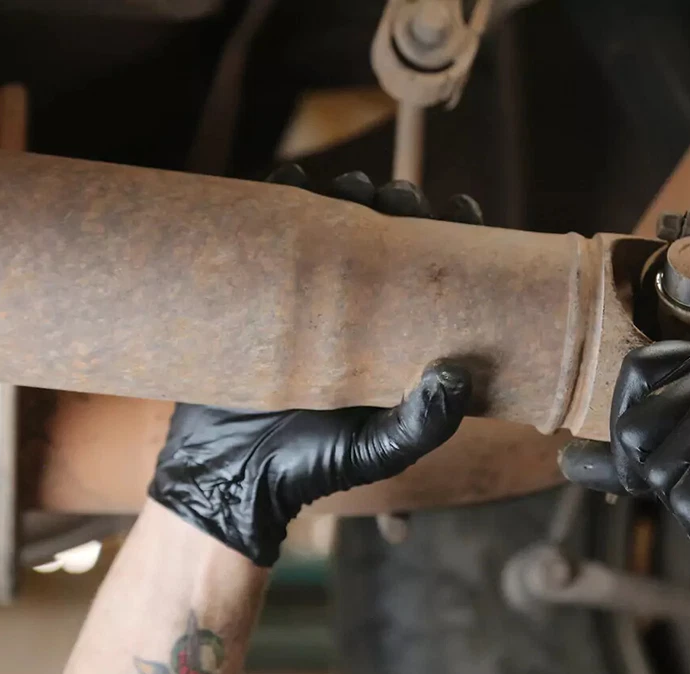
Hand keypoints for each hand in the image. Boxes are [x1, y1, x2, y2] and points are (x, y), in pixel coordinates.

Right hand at [148, 167, 479, 565]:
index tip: (463, 209)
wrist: (225, 477)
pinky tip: (289, 180)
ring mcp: (301, 294)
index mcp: (392, 334)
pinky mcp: (251, 289)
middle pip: (384, 234)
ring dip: (346, 193)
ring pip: (330, 223)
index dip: (452, 234)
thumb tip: (457, 376)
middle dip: (399, 204)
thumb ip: (421, 424)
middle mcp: (351, 306)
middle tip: (402, 198)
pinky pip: (263, 232)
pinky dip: (274, 197)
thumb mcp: (378, 449)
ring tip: (357, 187)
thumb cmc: (312, 466)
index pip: (432, 271)